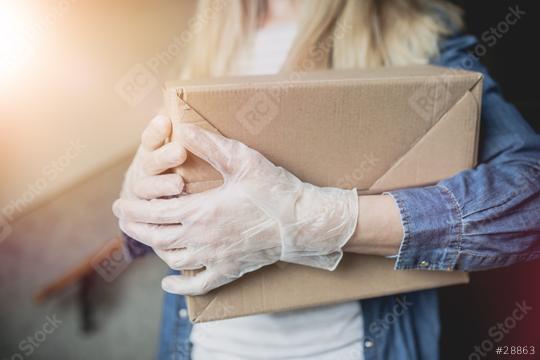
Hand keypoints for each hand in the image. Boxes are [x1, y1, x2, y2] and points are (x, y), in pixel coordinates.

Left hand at [113, 124, 357, 294]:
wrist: (302, 222)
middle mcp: (202, 238)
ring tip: (144, 237)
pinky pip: (199, 284)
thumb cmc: (274, 189)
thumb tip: (181, 130)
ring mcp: (215, 257)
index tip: (120, 204)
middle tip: (123, 218)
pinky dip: (180, 286)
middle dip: (135, 228)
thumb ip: (210, 145)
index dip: (134, 209)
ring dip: (153, 249)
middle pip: (157, 237)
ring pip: (172, 258)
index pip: (155, 212)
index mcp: (202, 210)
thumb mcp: (242, 160)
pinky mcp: (229, 269)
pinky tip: (168, 282)